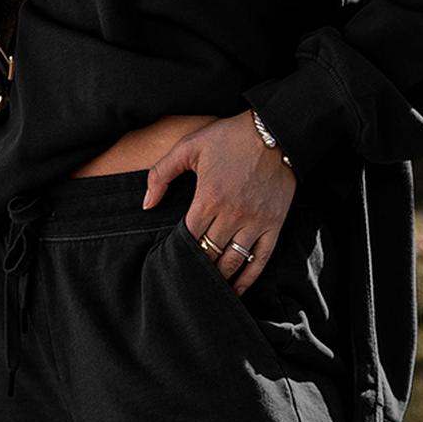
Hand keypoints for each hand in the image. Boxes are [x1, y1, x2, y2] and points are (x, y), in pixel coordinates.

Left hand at [142, 111, 296, 293]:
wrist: (276, 130)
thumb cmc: (230, 137)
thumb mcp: (189, 146)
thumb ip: (161, 174)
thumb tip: (146, 205)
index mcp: (209, 197)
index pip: (189, 237)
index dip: (178, 251)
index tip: (170, 260)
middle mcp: (232, 214)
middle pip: (209, 254)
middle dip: (195, 268)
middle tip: (184, 280)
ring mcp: (255, 222)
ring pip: (232, 263)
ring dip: (218, 278)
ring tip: (205, 287)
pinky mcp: (274, 225)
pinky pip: (259, 260)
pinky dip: (247, 280)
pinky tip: (236, 291)